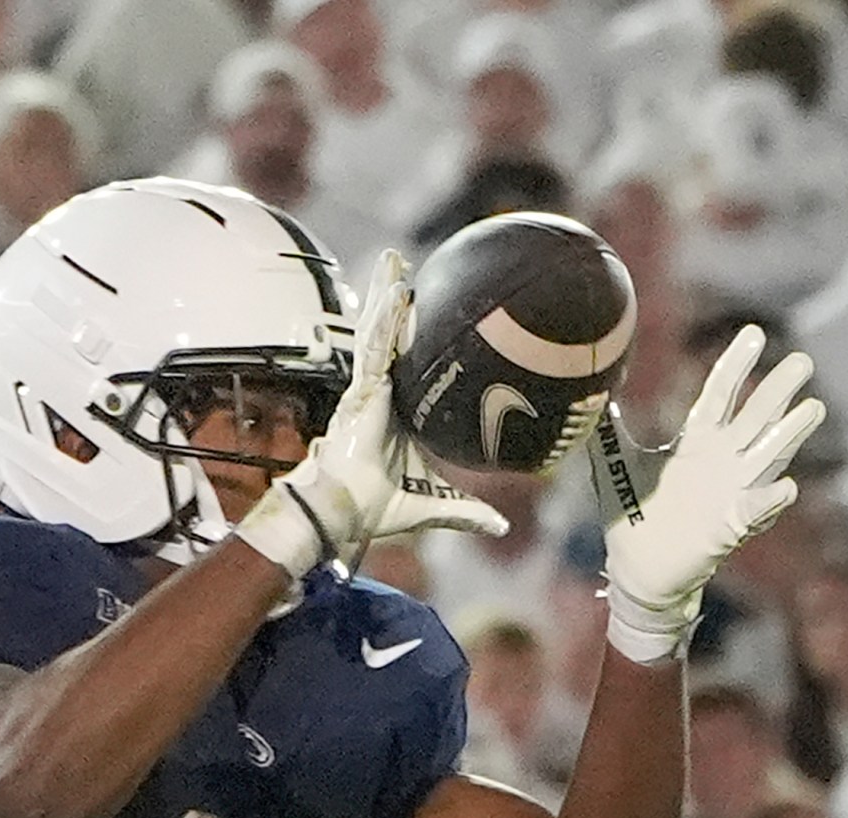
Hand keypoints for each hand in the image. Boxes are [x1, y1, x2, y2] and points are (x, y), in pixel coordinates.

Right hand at [235, 251, 507, 578]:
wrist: (346, 512)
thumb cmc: (377, 507)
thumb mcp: (435, 505)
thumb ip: (467, 511)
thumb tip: (501, 527)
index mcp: (397, 411)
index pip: (405, 363)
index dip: (410, 335)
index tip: (424, 309)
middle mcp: (380, 393)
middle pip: (387, 336)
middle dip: (391, 300)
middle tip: (403, 265)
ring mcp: (368, 389)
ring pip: (377, 332)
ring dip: (385, 294)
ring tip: (394, 260)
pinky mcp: (360, 391)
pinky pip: (374, 349)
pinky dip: (383, 320)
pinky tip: (395, 292)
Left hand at [591, 325, 823, 661]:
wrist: (638, 569)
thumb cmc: (632, 516)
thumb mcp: (616, 464)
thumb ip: (606, 430)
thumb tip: (589, 392)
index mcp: (697, 442)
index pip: (720, 395)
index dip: (735, 365)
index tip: (754, 333)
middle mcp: (722, 462)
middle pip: (755, 417)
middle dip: (777, 390)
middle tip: (802, 360)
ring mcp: (731, 492)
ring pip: (768, 455)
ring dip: (790, 433)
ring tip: (813, 407)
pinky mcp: (730, 526)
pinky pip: (756, 509)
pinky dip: (771, 499)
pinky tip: (787, 487)